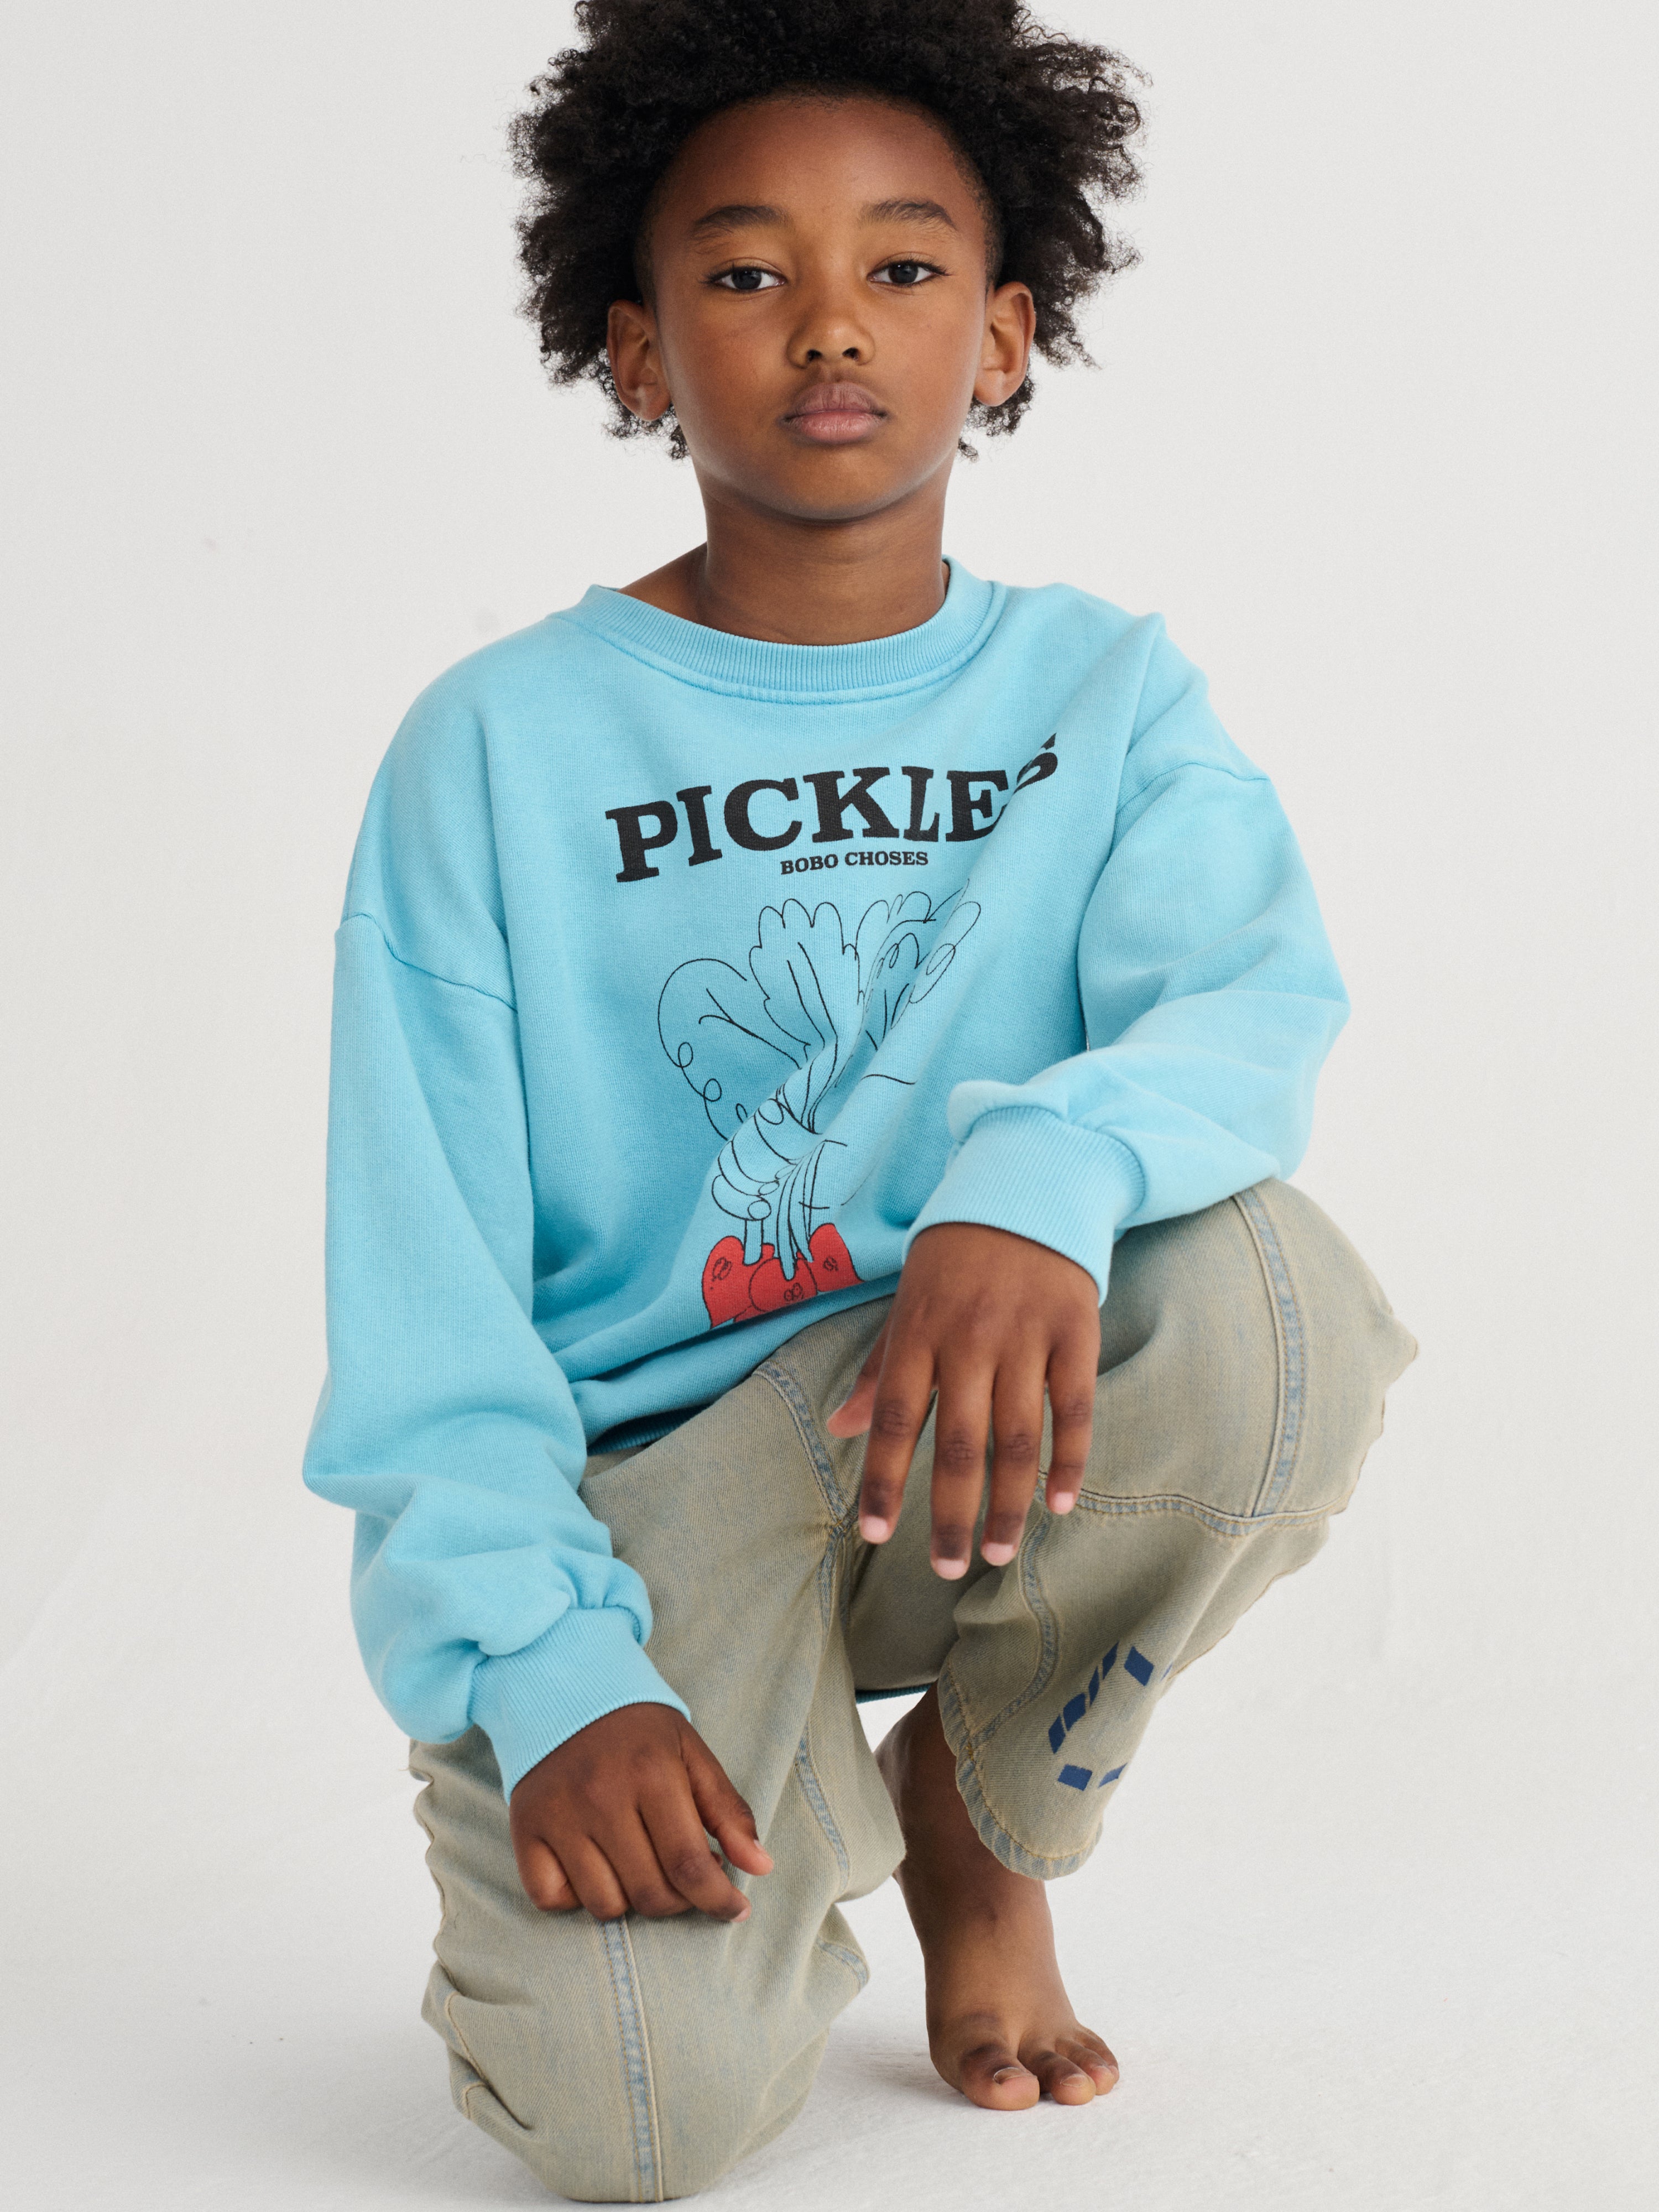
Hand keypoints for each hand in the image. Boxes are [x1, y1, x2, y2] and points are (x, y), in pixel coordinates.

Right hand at [509, 1703, 772, 1919]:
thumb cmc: (636, 1729)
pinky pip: (551, 1899)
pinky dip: (576, 1898)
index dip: (719, 1900)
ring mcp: (558, 1816)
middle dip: (680, 1901)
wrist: (562, 1687)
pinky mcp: (525, 1829)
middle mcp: (601, 1797)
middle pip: (650, 1893)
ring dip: (632, 1900)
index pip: (690, 1865)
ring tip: (641, 1866)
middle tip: (686, 1879)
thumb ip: (728, 1810)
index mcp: (651, 1773)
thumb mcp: (691, 1753)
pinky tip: (595, 1868)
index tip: (736, 1909)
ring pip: (604, 1905)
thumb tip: (760, 1867)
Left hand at [826, 1223, 1099, 1577]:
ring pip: (1016, 1438)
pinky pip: (1073, 1408)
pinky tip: (1059, 1504)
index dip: (886, 1481)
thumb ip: (881, 1370)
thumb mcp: (907, 1301)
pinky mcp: (1075, 1331)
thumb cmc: (955, 1255)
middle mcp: (970, 1337)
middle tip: (948, 1569)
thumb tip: (840, 1429)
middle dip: (951, 1514)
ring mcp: (1026, 1336)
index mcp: (920, 1331)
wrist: (1026, 1183)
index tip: (876, 1536)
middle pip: (959, 1443)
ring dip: (1008, 1503)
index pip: (897, 1420)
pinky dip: (1068, 1460)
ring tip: (999, 1552)